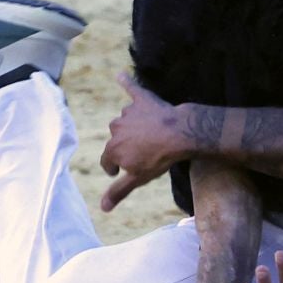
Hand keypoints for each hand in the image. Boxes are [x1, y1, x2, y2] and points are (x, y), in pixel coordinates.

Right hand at [100, 73, 186, 210]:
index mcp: (112, 148)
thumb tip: (103, 208)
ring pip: (126, 120)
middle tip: (143, 152)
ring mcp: (129, 113)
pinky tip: (120, 74)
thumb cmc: (159, 159)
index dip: (113, 168)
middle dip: (126, 146)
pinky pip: (132, 88)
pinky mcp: (143, 99)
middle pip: (117, 140)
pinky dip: (126, 81)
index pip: (107, 161)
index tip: (118, 171)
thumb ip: (119, 191)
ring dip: (132, 125)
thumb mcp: (139, 178)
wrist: (180, 134)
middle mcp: (116, 128)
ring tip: (148, 133)